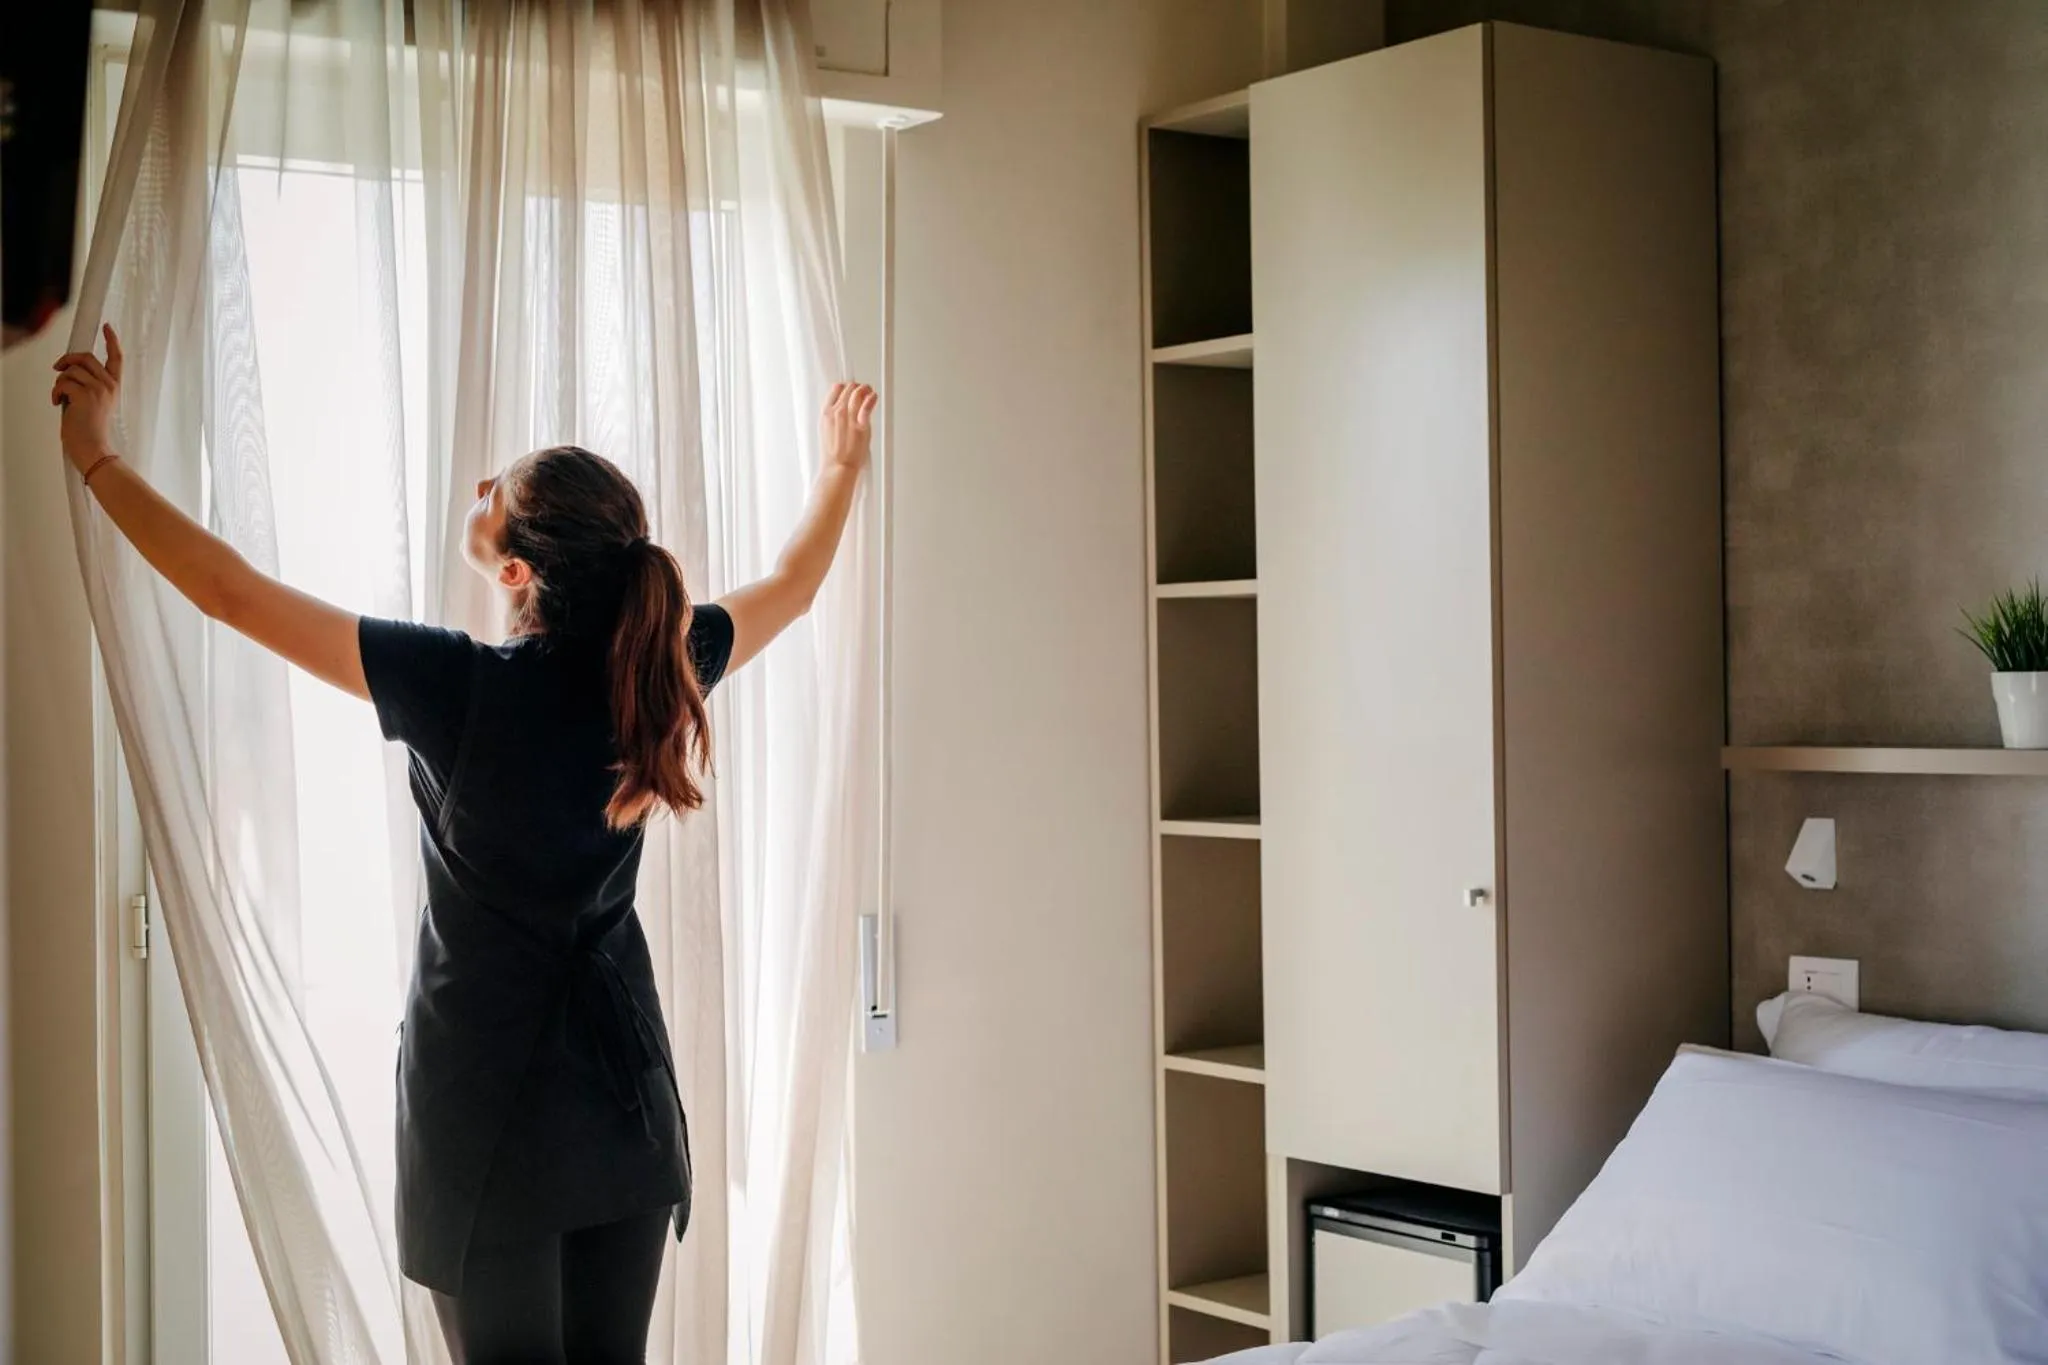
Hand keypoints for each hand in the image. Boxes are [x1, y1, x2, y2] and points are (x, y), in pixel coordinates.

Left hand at [52, 324, 123, 472]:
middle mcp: (109, 385)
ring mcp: (98, 389)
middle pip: (86, 357)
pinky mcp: (85, 394)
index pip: (116, 358)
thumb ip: (88, 384)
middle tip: (58, 368)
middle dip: (67, 360)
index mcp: (114, 387)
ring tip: (61, 397)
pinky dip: (56, 393)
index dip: (112, 340)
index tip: (108, 327)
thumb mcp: (96, 403)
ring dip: (60, 382)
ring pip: (71, 370)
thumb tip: (68, 370)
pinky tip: (58, 404)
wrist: (93, 447)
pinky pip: (63, 383)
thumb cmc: (91, 429)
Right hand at [821, 381, 876, 473]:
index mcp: (826, 413)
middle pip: (849, 389)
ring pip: (858, 393)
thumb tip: (841, 408)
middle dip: (857, 387)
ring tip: (869, 392)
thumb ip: (833, 417)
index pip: (836, 388)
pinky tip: (874, 397)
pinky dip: (871, 398)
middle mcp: (837, 412)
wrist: (838, 467)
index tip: (851, 388)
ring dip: (866, 389)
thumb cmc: (833, 453)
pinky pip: (867, 406)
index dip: (846, 386)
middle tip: (864, 390)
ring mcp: (849, 417)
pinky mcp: (860, 425)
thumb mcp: (826, 429)